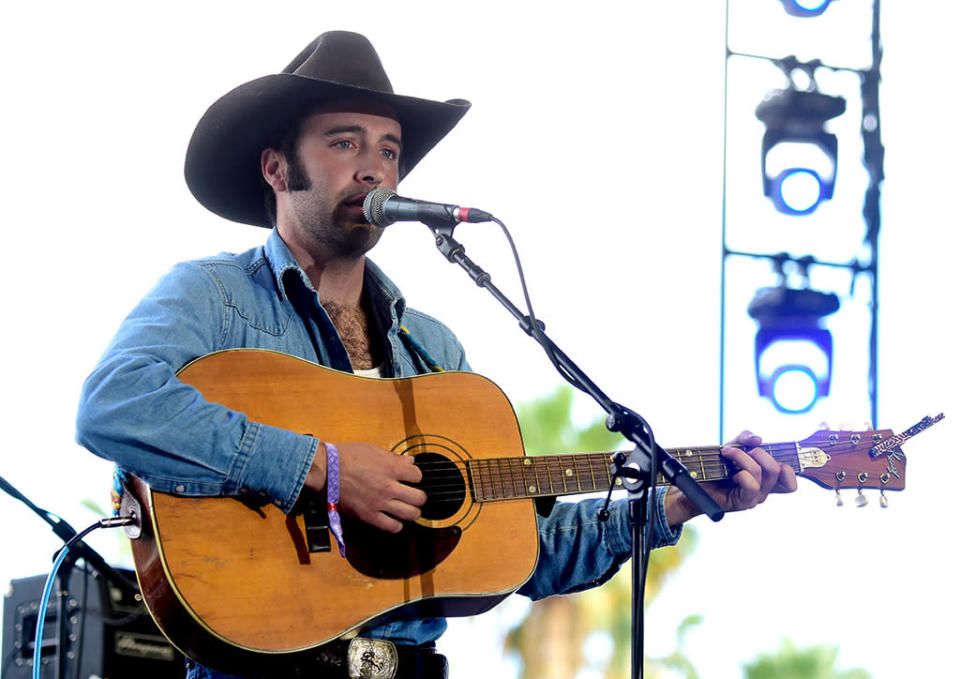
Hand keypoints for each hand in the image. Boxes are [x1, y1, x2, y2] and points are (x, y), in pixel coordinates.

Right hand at [305, 442, 425, 532]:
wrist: (325, 470)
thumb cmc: (346, 456)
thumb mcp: (373, 449)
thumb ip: (394, 456)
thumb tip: (410, 461)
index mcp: (391, 467)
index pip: (418, 476)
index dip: (415, 477)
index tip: (410, 478)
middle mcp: (388, 486)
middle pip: (419, 498)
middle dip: (419, 497)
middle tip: (414, 496)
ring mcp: (379, 502)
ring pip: (410, 514)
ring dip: (412, 512)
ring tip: (407, 509)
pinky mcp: (369, 516)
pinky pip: (392, 527)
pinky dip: (396, 525)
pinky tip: (393, 519)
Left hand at [665, 430, 796, 525]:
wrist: (694, 482)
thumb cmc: (716, 466)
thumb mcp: (733, 446)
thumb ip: (746, 439)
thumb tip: (757, 439)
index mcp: (766, 479)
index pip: (790, 480)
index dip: (789, 468)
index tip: (771, 455)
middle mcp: (764, 490)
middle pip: (779, 470)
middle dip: (760, 452)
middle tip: (742, 449)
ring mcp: (754, 497)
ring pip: (762, 473)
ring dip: (742, 457)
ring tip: (727, 453)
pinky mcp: (742, 502)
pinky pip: (751, 484)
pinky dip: (740, 472)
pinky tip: (730, 473)